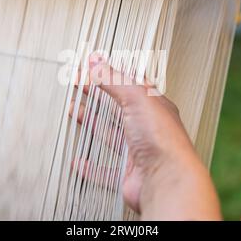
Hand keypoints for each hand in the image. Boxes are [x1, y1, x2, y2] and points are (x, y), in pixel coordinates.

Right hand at [70, 54, 221, 219]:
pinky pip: (105, 170)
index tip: (89, 67)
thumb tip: (96, 61)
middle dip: (97, 96)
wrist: (167, 179)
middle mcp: (146, 128)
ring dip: (91, 123)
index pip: (128, 84)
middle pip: (117, 108)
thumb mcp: (136, 97)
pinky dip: (91, 167)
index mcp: (153, 106)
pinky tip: (79, 162)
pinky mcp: (128, 174)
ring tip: (73, 111)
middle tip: (78, 85)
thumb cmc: (161, 138)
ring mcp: (137, 151)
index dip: (108, 74)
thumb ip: (114, 79)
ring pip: (109, 135)